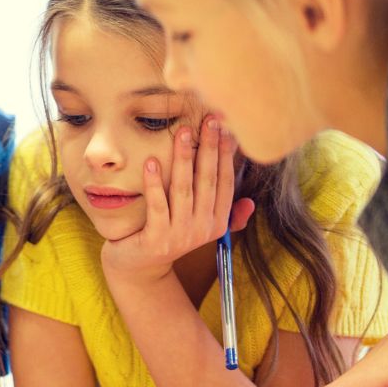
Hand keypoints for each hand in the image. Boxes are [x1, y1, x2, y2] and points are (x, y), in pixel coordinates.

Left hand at [100, 116, 253, 282]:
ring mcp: (180, 235)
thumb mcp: (198, 227)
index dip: (226, 155)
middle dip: (209, 148)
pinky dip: (155, 183)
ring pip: (184, 190)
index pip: (225, 182)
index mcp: (216, 222)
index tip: (226, 127)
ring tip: (182, 132)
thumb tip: (249, 203)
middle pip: (208, 181)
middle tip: (209, 120)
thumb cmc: (167, 237)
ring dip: (184, 158)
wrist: (138, 267)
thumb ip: (226, 216)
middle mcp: (202, 229)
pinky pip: (157, 205)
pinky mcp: (156, 239)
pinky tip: (151, 161)